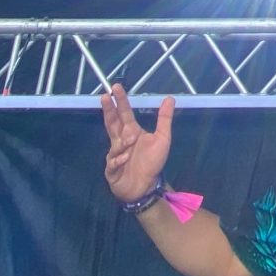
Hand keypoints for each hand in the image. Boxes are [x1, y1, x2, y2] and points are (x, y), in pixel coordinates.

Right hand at [101, 83, 174, 204]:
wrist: (146, 187)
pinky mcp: (111, 169)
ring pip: (113, 143)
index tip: (116, 87)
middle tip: (105, 96)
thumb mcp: (162, 138)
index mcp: (131, 131)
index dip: (120, 101)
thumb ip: (164, 119)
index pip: (124, 113)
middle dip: (108, 110)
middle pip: (112, 122)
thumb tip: (169, 98)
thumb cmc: (152, 163)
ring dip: (121, 142)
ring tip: (129, 143)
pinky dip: (119, 159)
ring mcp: (114, 154)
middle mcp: (121, 140)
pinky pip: (113, 162)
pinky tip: (125, 159)